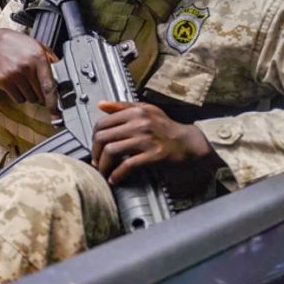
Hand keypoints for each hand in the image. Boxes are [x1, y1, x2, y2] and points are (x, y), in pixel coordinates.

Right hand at [0, 29, 57, 107]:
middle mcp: (26, 67)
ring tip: (25, 82)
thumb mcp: (38, 46)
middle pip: (40, 95)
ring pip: (29, 99)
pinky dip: (20, 96)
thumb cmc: (19, 44)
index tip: (56, 113)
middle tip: (37, 85)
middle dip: (42, 94)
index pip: (48, 85)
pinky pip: (18, 99)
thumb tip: (63, 77)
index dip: (53, 101)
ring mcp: (13, 75)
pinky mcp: (3, 81)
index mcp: (38, 58)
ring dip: (30, 95)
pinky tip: (17, 84)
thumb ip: (52, 60)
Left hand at [91, 101, 218, 184]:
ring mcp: (146, 139)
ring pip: (111, 151)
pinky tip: (116, 179)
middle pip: (103, 137)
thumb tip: (102, 105)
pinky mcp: (154, 155)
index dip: (94, 138)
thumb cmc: (167, 127)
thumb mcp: (146, 110)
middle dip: (95, 153)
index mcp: (135, 112)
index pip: (102, 123)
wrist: (189, 143)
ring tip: (104, 171)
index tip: (95, 147)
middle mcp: (139, 123)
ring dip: (104, 165)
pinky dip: (117, 174)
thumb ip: (123, 107)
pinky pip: (127, 165)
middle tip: (96, 162)